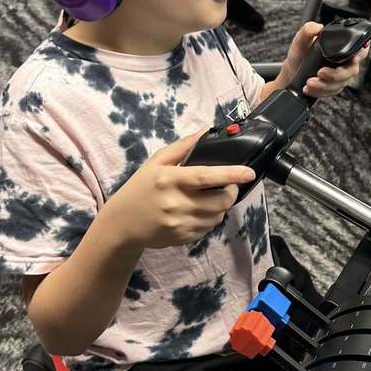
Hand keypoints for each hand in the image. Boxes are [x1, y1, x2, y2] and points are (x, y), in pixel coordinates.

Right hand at [103, 132, 255, 249]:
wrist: (122, 223)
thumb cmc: (140, 187)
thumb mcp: (156, 162)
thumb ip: (182, 147)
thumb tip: (205, 132)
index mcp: (170, 180)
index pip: (207, 177)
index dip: (231, 175)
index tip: (249, 173)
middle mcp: (177, 203)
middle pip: (220, 201)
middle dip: (231, 192)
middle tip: (227, 186)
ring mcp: (180, 223)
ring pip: (217, 216)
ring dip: (221, 206)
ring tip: (210, 198)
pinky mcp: (183, 238)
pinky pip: (208, 229)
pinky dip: (210, 219)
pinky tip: (199, 211)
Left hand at [279, 22, 368, 98]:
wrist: (291, 74)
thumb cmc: (299, 56)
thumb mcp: (300, 41)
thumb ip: (307, 31)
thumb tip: (317, 27)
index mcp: (340, 48)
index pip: (360, 48)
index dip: (361, 53)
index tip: (353, 58)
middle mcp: (344, 63)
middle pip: (352, 70)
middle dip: (336, 74)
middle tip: (320, 72)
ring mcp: (340, 77)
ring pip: (341, 84)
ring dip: (324, 85)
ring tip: (309, 82)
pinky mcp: (334, 88)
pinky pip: (332, 92)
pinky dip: (319, 92)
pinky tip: (309, 89)